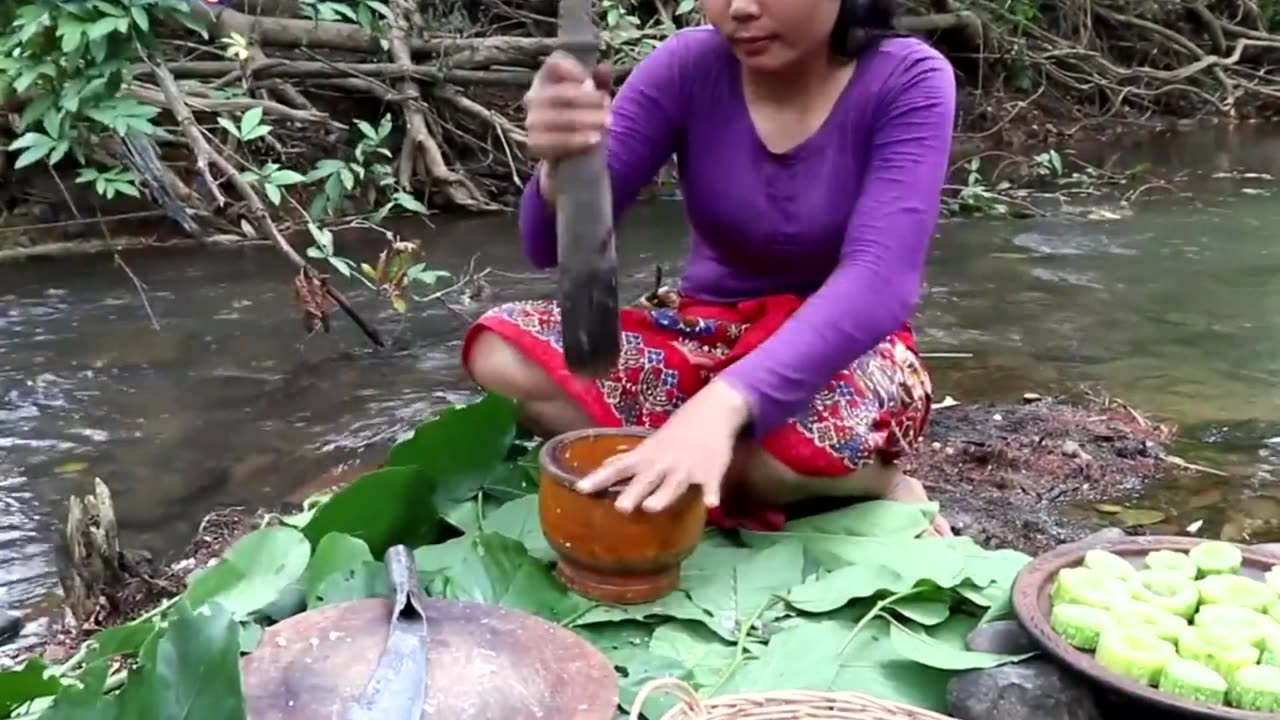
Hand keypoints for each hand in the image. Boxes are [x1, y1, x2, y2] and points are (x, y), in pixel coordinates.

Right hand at [523, 51, 613, 163]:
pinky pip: (555, 141)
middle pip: (560, 93)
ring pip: (558, 117)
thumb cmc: (582, 116)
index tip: (592, 82)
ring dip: (585, 120)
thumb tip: (603, 67)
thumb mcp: (595, 98)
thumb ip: (600, 82)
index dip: (574, 70)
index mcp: (546, 78)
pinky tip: (595, 140)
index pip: (554, 64)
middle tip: (607, 106)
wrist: (570, 151)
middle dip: (587, 100)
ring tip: (607, 123)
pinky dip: (577, 141)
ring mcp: (532, 120)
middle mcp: (534, 97)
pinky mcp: (534, 143)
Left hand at [575, 381, 751, 512]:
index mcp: (646, 457)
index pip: (617, 468)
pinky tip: (711, 503)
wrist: (710, 413)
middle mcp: (663, 463)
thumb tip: (604, 466)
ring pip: (674, 484)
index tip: (580, 489)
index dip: (599, 478)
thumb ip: (628, 460)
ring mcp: (687, 468)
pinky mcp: (710, 472)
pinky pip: (711, 484)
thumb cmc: (675, 434)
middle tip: (620, 509)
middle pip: (645, 479)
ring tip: (652, 507)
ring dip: (663, 495)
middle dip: (633, 492)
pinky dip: (711, 493)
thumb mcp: (648, 446)